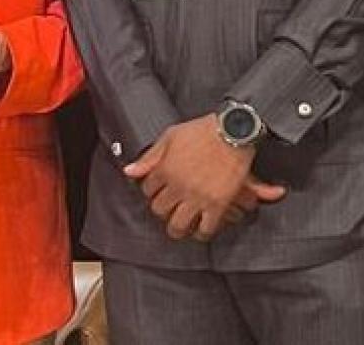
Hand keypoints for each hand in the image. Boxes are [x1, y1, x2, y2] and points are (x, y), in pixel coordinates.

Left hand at [123, 114, 285, 240]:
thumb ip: (150, 156)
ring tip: (180, 226)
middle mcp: (178, 186)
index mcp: (165, 169)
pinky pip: (205, 229)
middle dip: (162, 209)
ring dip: (177, 227)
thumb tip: (130, 171)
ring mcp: (197, 197)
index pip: (148, 190)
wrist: (234, 132)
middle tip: (169, 208)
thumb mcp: (171, 136)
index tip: (158, 191)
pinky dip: (201, 233)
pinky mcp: (217, 204)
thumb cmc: (204, 130)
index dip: (152, 191)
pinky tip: (200, 230)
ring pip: (178, 225)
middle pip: (159, 209)